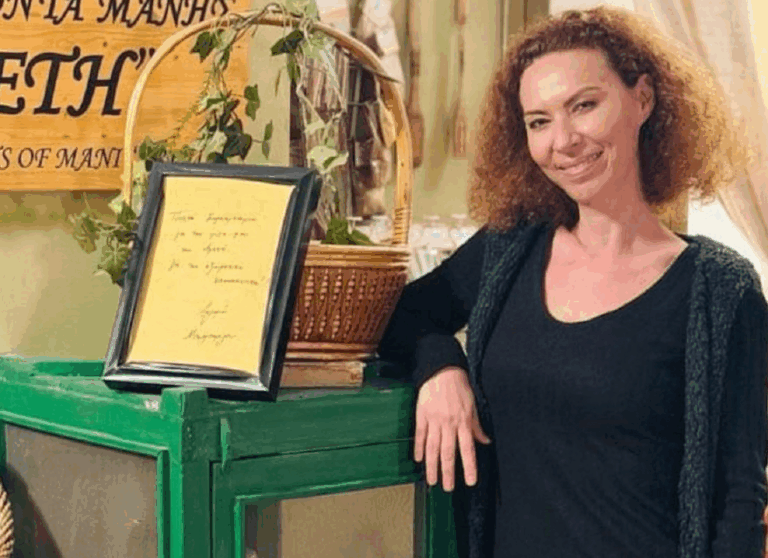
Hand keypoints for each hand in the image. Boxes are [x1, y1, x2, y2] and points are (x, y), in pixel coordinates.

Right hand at [414, 366, 491, 490]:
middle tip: (447, 488)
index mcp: (464, 421)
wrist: (441, 370)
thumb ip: (477, 426)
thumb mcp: (473, 405)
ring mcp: (434, 420)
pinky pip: (420, 435)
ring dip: (432, 466)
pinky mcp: (422, 415)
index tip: (469, 481)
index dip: (469, 466)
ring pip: (433, 448)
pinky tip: (419, 460)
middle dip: (448, 472)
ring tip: (431, 480)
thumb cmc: (459, 386)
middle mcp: (449, 423)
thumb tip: (485, 441)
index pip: (468, 449)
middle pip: (448, 452)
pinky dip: (419, 448)